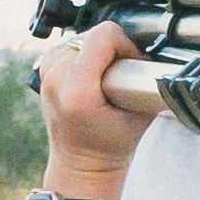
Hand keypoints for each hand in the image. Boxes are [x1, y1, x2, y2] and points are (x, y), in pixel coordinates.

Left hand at [37, 24, 152, 199]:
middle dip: (114, 50)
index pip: (104, 36)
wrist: (80, 163)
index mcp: (78, 90)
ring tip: (107, 76)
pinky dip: (84, 53)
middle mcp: (57, 78)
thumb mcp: (141, 118)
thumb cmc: (108, 146)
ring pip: (81, 37)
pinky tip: (92, 73)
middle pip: (93, 36)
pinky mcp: (44, 70)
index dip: (126, 45)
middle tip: (122, 76)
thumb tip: (155, 62)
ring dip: (98, 51)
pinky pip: (69, 45)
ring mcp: (47, 74)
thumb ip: (147, 86)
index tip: (133, 64)